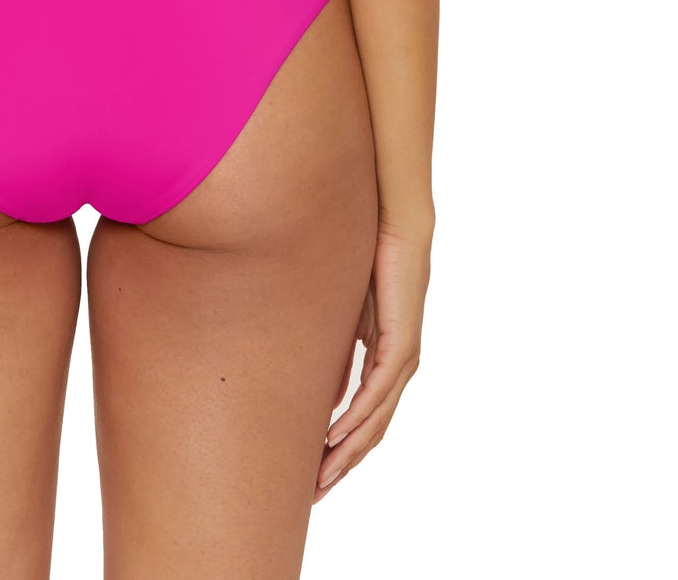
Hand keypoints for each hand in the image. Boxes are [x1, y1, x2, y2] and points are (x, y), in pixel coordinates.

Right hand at [315, 218, 429, 497]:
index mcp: (387, 363)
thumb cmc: (370, 262)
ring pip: (376, 421)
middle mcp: (400, 368)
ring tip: (322, 476)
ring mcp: (404, 360)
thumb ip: (339, 356)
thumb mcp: (345, 317)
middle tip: (315, 492)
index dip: (341, 449)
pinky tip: (335, 435)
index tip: (315, 473)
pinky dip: (356, 417)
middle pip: (371, 432)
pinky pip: (378, 392)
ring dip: (347, 451)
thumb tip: (325, 398)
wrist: (395, 225)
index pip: (365, 419)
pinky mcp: (402, 345)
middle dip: (342, 464)